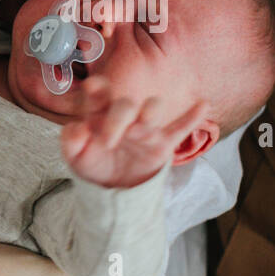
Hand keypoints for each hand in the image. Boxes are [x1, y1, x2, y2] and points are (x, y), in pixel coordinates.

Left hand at [61, 78, 206, 188]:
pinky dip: (192, 118)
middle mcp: (124, 118)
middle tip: (107, 141)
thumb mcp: (75, 158)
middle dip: (118, 119)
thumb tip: (77, 127)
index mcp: (99, 116)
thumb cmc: (93, 165)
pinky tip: (203, 105)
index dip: (97, 89)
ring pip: (153, 109)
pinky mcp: (163, 143)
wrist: (113, 188)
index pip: (98, 97)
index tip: (93, 87)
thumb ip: (71, 141)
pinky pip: (180, 128)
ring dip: (150, 112)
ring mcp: (145, 128)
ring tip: (143, 127)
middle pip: (126, 104)